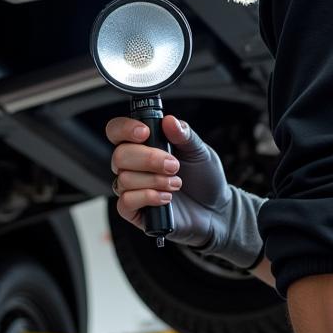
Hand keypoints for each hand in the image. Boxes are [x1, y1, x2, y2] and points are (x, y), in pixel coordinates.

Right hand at [105, 115, 265, 267]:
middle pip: (119, 156)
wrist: (215, 209)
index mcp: (143, 145)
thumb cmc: (204, 178)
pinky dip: (148, 197)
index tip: (144, 133)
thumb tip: (169, 120)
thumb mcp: (199, 151)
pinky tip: (166, 198)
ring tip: (176, 184)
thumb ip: (184, 134)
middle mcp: (133, 166)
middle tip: (173, 166)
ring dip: (154, 181)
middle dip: (148, 159)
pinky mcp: (134, 211)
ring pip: (124, 179)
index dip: (124, 129)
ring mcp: (132, 189)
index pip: (117, 131)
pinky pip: (125, 202)